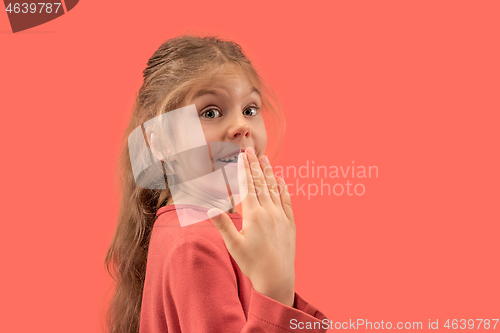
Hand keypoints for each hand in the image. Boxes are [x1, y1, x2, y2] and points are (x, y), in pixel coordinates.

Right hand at [207, 147, 295, 306]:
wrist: (277, 278)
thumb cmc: (252, 263)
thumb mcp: (234, 245)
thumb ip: (223, 225)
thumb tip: (210, 208)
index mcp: (253, 215)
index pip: (247, 186)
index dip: (243, 169)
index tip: (241, 156)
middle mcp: (269, 212)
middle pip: (260, 183)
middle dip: (254, 165)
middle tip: (250, 150)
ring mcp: (281, 217)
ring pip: (274, 189)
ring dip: (269, 173)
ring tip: (265, 159)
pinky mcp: (290, 224)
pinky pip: (287, 201)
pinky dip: (283, 189)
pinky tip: (281, 180)